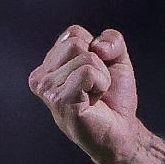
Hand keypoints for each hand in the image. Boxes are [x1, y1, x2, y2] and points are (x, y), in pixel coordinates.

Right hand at [27, 25, 147, 163]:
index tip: (94, 74)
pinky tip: (93, 102)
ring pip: (84, 58)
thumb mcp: (117, 59)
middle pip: (76, 43)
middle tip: (95, 87)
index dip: (96, 50)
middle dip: (97, 62)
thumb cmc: (114, 98)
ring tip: (94, 96)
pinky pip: (87, 72)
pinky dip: (100, 84)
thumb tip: (98, 46)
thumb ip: (111, 40)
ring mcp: (48, 90)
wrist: (122, 130)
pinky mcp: (60, 101)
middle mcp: (42, 78)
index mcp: (49, 65)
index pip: (73, 33)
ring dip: (101, 77)